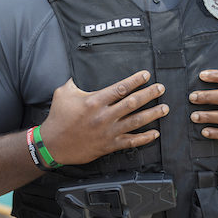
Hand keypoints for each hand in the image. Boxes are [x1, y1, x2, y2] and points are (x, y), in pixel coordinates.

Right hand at [39, 70, 168, 164]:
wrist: (53, 145)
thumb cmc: (57, 118)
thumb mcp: (63, 93)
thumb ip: (74, 82)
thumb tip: (78, 72)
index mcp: (95, 101)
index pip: (121, 88)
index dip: (136, 80)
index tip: (146, 75)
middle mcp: (104, 116)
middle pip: (133, 103)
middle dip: (150, 94)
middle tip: (161, 88)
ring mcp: (108, 131)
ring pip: (136, 121)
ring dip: (153, 114)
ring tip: (165, 108)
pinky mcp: (109, 145)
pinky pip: (130, 141)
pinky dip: (144, 138)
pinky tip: (155, 133)